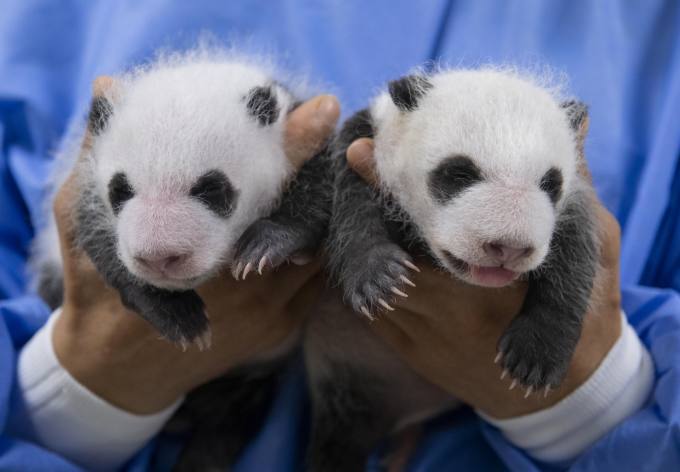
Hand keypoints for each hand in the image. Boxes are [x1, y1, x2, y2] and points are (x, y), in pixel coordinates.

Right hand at [52, 78, 339, 413]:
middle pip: (307, 221)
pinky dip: (314, 249)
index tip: (320, 110)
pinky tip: (303, 222)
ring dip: (317, 213)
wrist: (118, 370)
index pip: (268, 194)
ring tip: (313, 173)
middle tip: (316, 135)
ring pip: (317, 251)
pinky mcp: (282, 329)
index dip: (295, 149)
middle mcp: (249, 289)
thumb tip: (109, 89)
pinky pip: (315, 283)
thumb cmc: (96, 292)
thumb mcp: (84, 224)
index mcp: (206, 259)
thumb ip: (99, 158)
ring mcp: (272, 313)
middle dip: (314, 177)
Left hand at [346, 138, 621, 417]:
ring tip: (356, 197)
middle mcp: (442, 311)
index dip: (385, 188)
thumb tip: (573, 119)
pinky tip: (371, 243)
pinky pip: (370, 305)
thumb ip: (577, 190)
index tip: (361, 152)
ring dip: (360, 236)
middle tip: (356, 165)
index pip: (422, 226)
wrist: (560, 393)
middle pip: (381, 250)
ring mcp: (418, 334)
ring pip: (369, 276)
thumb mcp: (593, 250)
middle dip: (362, 206)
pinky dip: (366, 270)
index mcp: (484, 285)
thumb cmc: (583, 318)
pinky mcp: (406, 347)